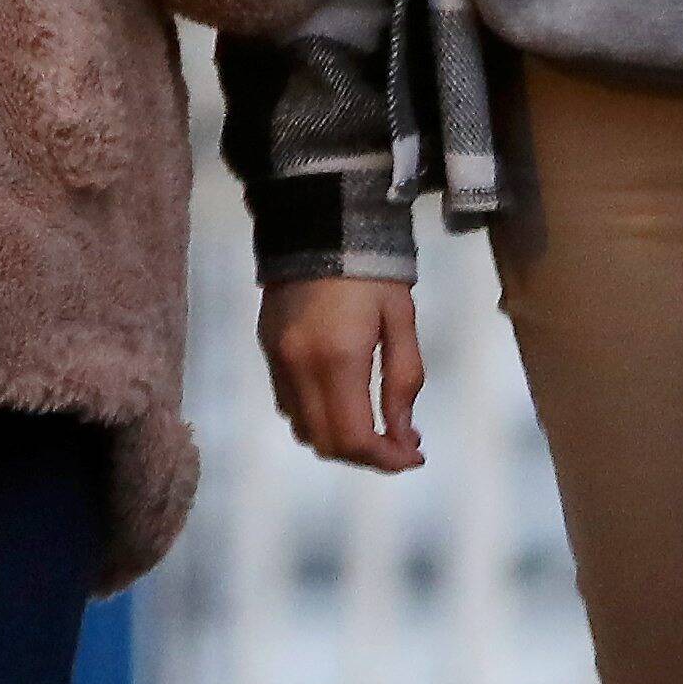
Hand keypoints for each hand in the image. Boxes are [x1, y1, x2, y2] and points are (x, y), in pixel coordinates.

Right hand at [259, 277, 423, 472]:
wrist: (321, 223)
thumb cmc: (373, 271)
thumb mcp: (401, 320)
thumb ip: (403, 381)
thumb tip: (403, 436)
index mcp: (338, 358)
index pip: (354, 438)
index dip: (386, 460)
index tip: (415, 456)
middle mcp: (300, 367)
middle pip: (326, 443)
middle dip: (366, 456)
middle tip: (400, 444)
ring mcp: (278, 361)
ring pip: (304, 430)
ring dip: (340, 440)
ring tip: (375, 424)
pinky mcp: (267, 350)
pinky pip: (289, 405)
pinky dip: (317, 418)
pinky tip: (344, 400)